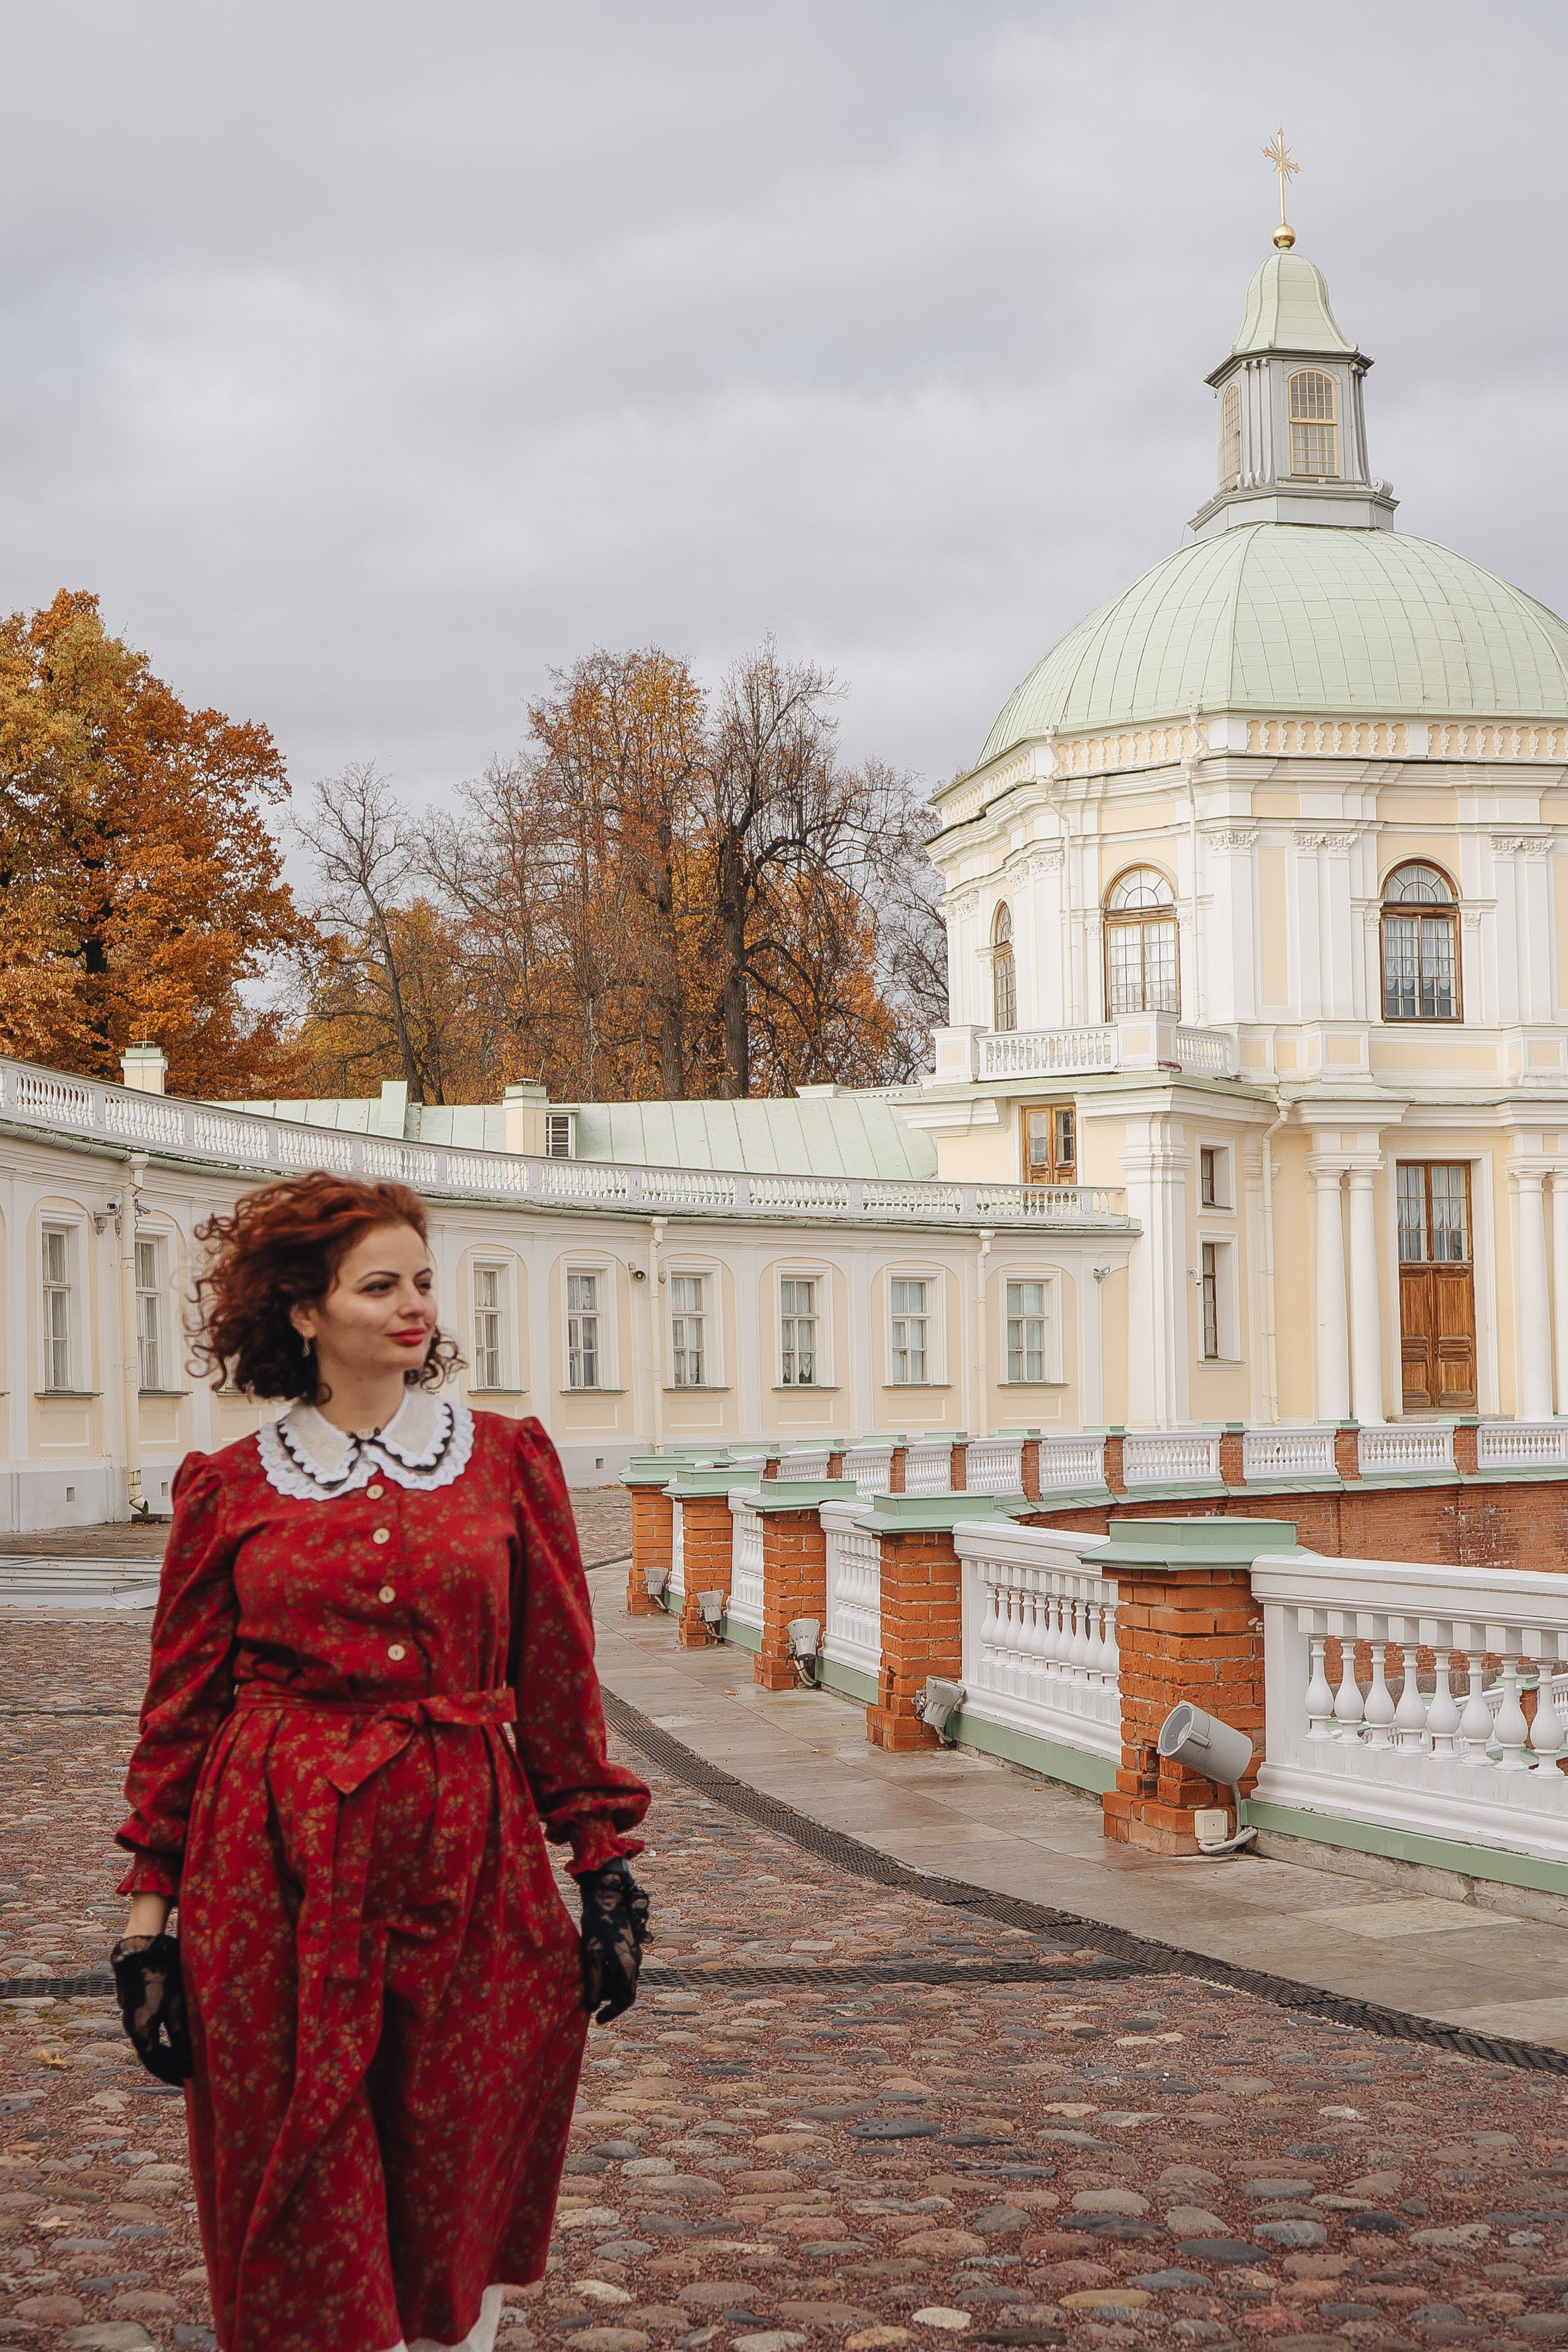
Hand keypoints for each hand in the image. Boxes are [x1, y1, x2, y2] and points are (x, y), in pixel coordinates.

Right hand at [110, 1931, 192, 2084]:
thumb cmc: (162, 1976)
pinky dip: (159, 2040)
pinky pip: (146, 2031)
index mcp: (142, 2031)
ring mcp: (131, 2016)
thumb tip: (187, 2062)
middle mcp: (132, 2027)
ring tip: (180, 2060)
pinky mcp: (134, 2006)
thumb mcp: (177, 2006)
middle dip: (167, 2067)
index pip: (156, 2063)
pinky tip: (171, 2038)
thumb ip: (181, 2036)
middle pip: (150, 2056)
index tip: (186, 2081)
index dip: (171, 2073)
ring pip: (148, 2044)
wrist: (141, 1949)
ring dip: (164, 2054)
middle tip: (184, 2075)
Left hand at [577, 1861, 649, 2024]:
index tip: (597, 2018)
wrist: (606, 1895)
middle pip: (623, 1990)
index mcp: (628, 1965)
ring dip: (604, 1984)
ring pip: (620, 1979)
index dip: (612, 2012)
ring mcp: (631, 1953)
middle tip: (586, 1995)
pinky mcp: (625, 1946)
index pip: (626, 1999)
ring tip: (586, 1978)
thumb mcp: (591, 1953)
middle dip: (605, 1997)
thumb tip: (591, 2005)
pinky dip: (605, 1973)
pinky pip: (618, 1968)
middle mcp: (634, 1960)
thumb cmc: (598, 1923)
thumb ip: (593, 1981)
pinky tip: (591, 1964)